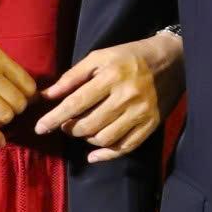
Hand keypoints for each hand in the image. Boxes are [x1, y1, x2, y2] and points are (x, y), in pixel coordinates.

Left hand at [36, 33, 177, 158]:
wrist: (172, 59)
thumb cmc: (130, 56)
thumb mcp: (100, 57)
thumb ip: (72, 77)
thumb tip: (46, 96)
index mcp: (112, 76)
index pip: (77, 102)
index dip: (55, 117)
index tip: (39, 128)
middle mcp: (127, 96)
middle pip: (89, 124)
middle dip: (70, 128)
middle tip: (64, 125)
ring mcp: (141, 113)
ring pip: (105, 138)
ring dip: (86, 139)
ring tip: (81, 131)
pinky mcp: (151, 125)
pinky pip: (125, 147)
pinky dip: (106, 155)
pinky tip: (92, 155)